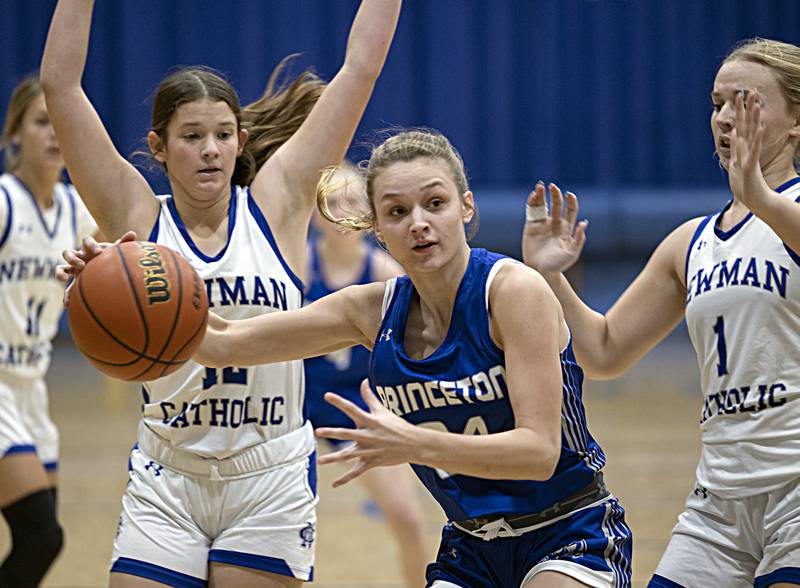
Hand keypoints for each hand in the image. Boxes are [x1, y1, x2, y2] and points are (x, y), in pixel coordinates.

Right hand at [59, 231, 137, 304]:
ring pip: (60, 268)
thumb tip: (132, 233)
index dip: (89, 244)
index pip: (86, 241)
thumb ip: (125, 242)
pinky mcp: (74, 283)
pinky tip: (68, 303)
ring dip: (60, 272)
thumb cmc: (113, 259)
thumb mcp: (118, 252)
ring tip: (66, 278)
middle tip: (82, 265)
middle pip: (68, 253)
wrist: (110, 271)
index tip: (97, 251)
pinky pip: (66, 289)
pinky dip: (66, 295)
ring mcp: (74, 270)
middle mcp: (79, 257)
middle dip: (72, 258)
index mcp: (90, 248)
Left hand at [316, 379, 414, 486]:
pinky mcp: (371, 462)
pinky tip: (334, 484)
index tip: (327, 395)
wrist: (413, 444)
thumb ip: (370, 397)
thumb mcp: (383, 410)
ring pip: (348, 455)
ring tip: (320, 460)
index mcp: (370, 421)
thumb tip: (363, 381)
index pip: (352, 409)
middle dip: (332, 432)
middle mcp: (367, 435)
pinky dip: (345, 479)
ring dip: (334, 458)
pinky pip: (356, 472)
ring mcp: (369, 450)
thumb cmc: (397, 426)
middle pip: (347, 433)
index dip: (339, 402)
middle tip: (318, 432)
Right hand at [521, 182, 586, 273]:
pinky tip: (532, 196)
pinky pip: (531, 212)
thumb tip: (583, 222)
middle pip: (556, 204)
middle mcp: (554, 224)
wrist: (540, 272)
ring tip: (540, 186)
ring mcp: (542, 224)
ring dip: (541, 195)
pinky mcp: (531, 227)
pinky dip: (532, 203)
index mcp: (566, 228)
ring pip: (542, 205)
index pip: (570, 210)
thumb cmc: (558, 265)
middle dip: (555, 194)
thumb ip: (578, 238)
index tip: (569, 195)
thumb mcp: (572, 253)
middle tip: (553, 186)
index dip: (570, 201)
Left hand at [728, 90, 773, 212]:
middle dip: (748, 108)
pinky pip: (754, 151)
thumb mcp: (736, 163)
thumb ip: (737, 149)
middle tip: (750, 90)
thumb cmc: (744, 183)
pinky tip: (759, 129)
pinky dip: (757, 140)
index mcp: (744, 147)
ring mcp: (751, 156)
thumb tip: (734, 136)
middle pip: (748, 125)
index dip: (741, 110)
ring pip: (752, 134)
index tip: (740, 94)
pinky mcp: (751, 166)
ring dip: (754, 120)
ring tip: (757, 104)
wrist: (753, 200)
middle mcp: (749, 149)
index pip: (742, 125)